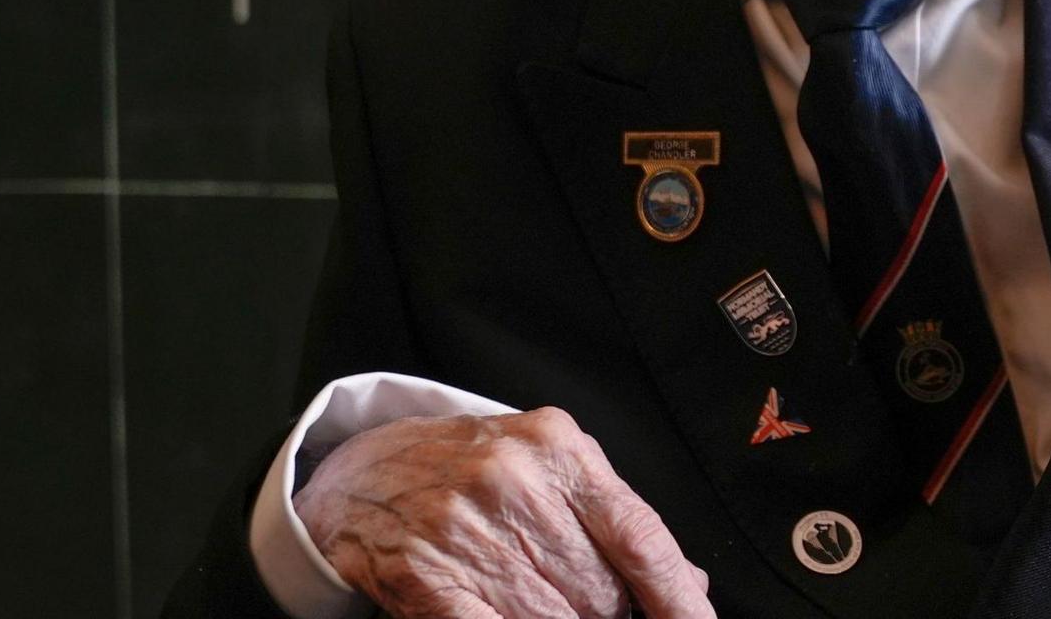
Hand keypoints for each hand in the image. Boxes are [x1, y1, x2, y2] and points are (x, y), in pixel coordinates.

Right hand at [295, 407, 714, 618]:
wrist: (362, 473)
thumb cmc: (468, 469)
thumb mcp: (549, 466)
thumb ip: (613, 519)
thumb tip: (688, 582)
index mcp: (557, 448)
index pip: (640, 537)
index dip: (677, 596)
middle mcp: (515, 483)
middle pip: (599, 591)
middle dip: (606, 613)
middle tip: (585, 605)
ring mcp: (467, 531)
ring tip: (538, 602)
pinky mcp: (428, 579)